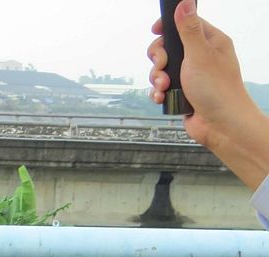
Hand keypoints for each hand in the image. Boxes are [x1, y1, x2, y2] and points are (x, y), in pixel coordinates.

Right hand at [146, 0, 268, 189]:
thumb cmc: (218, 91)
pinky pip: (162, 87)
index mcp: (211, 43)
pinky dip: (158, 92)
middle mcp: (201, 57)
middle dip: (159, 58)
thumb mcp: (199, 54)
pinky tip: (163, 97)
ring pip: (162, 68)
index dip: (169, 27)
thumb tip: (184, 4)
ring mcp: (191, 75)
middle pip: (168, 47)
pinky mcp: (182, 92)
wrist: (220, 125)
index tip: (156, 30)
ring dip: (157, 78)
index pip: (186, 25)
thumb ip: (188, 29)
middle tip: (162, 65)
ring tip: (165, 86)